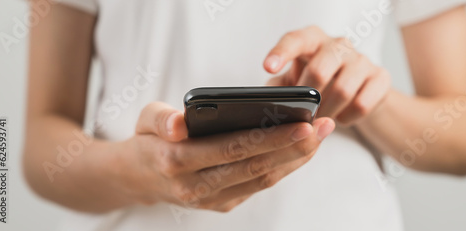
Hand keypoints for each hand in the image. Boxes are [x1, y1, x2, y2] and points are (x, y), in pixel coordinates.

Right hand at [110, 102, 334, 211]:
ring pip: (262, 179)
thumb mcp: (145, 120)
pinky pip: (258, 185)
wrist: (139, 178)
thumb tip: (179, 123)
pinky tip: (300, 149)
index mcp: (177, 161)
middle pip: (256, 166)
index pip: (233, 148)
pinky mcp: (223, 204)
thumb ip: (160, 118)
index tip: (304, 123)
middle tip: (325, 126)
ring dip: (295, 158)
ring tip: (321, 136)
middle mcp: (196, 187)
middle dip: (295, 147)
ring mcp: (211, 199)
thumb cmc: (148, 141)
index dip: (271, 138)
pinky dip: (283, 167)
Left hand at [264, 26, 390, 124]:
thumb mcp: (291, 83)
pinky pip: (362, 103)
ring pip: (343, 90)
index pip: (295, 40)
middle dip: (308, 97)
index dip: (281, 53)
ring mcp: (362, 59)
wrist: (355, 92)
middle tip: (303, 114)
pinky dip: (348, 117)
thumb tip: (267, 104)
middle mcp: (338, 44)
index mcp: (312, 39)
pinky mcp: (381, 77)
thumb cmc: (314, 85)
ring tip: (320, 120)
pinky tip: (341, 118)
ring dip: (328, 111)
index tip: (268, 68)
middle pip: (319, 70)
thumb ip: (277, 89)